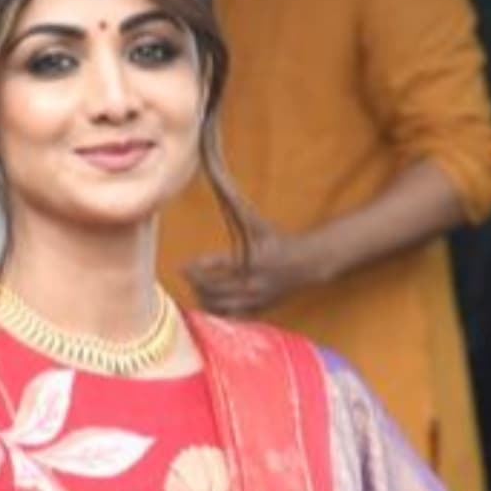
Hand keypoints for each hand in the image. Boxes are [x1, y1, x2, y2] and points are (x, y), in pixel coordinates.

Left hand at [182, 218, 328, 317]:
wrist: (308, 263)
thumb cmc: (278, 239)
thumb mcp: (257, 223)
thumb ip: (235, 204)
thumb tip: (216, 173)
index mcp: (253, 258)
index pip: (218, 266)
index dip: (196, 267)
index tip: (182, 264)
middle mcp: (254, 281)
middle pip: (214, 289)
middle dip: (195, 283)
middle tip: (186, 275)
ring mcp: (256, 298)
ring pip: (221, 306)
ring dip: (203, 299)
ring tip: (195, 288)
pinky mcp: (259, 309)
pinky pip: (232, 317)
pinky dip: (217, 312)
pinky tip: (208, 303)